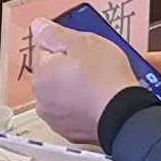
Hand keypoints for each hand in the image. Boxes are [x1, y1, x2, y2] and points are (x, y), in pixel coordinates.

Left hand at [25, 21, 131, 145]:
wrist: (123, 115)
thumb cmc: (105, 78)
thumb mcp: (82, 42)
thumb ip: (55, 34)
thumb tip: (38, 27)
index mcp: (41, 75)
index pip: (44, 51)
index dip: (65, 46)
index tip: (81, 48)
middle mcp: (42, 100)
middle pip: (53, 74)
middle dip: (69, 68)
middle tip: (93, 64)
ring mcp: (56, 119)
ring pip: (63, 95)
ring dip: (75, 88)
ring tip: (99, 83)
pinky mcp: (71, 133)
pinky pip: (74, 113)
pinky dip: (83, 107)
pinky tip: (99, 100)